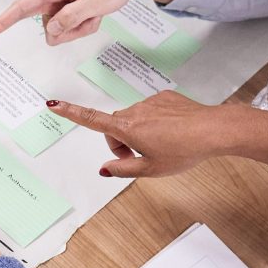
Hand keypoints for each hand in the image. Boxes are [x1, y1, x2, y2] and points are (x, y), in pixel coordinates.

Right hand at [0, 0, 188, 44]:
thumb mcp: (99, 0)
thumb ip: (73, 16)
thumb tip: (51, 30)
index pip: (22, 6)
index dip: (2, 21)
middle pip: (48, 27)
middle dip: (69, 30)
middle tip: (92, 16)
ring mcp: (61, 5)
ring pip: (60, 32)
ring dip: (80, 28)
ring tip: (97, 11)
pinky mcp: (69, 11)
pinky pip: (71, 30)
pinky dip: (86, 26)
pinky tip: (97, 13)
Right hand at [46, 93, 256, 177]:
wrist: (215, 130)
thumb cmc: (184, 150)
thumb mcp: (152, 169)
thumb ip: (124, 169)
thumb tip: (105, 169)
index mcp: (127, 129)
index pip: (91, 120)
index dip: (70, 112)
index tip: (52, 103)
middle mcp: (134, 112)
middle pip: (116, 127)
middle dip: (122, 142)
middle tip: (141, 158)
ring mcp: (149, 102)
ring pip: (134, 120)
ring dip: (140, 133)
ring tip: (164, 145)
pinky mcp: (164, 97)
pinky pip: (151, 111)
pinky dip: (156, 122)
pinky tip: (173, 132)